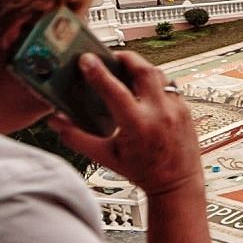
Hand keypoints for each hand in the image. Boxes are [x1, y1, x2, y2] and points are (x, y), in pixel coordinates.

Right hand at [50, 52, 202, 197]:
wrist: (177, 184)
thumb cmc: (142, 172)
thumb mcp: (105, 157)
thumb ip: (77, 137)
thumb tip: (56, 120)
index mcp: (137, 125)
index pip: (114, 90)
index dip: (98, 72)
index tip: (86, 60)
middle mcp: (160, 113)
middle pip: (143, 70)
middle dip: (124, 58)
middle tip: (109, 57)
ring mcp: (177, 109)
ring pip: (159, 73)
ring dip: (141, 67)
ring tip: (125, 70)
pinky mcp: (186, 108)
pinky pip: (170, 84)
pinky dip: (155, 81)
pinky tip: (143, 87)